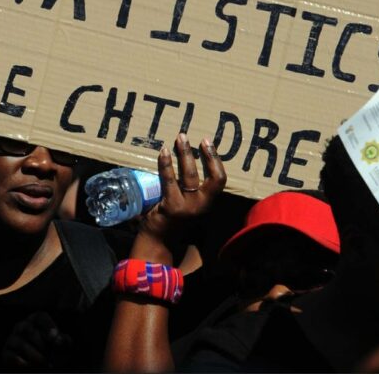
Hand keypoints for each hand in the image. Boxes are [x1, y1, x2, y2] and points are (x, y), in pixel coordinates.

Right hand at [0, 311, 66, 369]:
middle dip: (42, 346)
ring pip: (21, 345)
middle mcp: (22, 326)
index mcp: (36, 320)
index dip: (48, 326)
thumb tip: (59, 341)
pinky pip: (12, 357)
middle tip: (49, 357)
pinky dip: (24, 364)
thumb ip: (64, 341)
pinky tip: (31, 367)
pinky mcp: (6, 353)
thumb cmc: (54, 354)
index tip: (54, 339)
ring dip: (35, 357)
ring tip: (43, 364)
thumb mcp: (62, 347)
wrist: (43, 367)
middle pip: (30, 331)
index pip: (40, 317)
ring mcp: (12, 339)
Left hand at [135, 135, 226, 259]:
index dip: (215, 159)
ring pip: (190, 175)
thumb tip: (187, 158)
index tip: (207, 142)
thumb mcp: (188, 205)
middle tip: (195, 136)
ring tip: (180, 138)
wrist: (157, 242)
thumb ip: (191, 189)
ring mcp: (187, 207)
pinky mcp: (171, 206)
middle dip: (204, 153)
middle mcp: (201, 205)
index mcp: (207, 203)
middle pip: (209, 176)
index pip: (220, 180)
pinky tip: (163, 152)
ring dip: (185, 153)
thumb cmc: (171, 220)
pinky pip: (170, 180)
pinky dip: (166, 164)